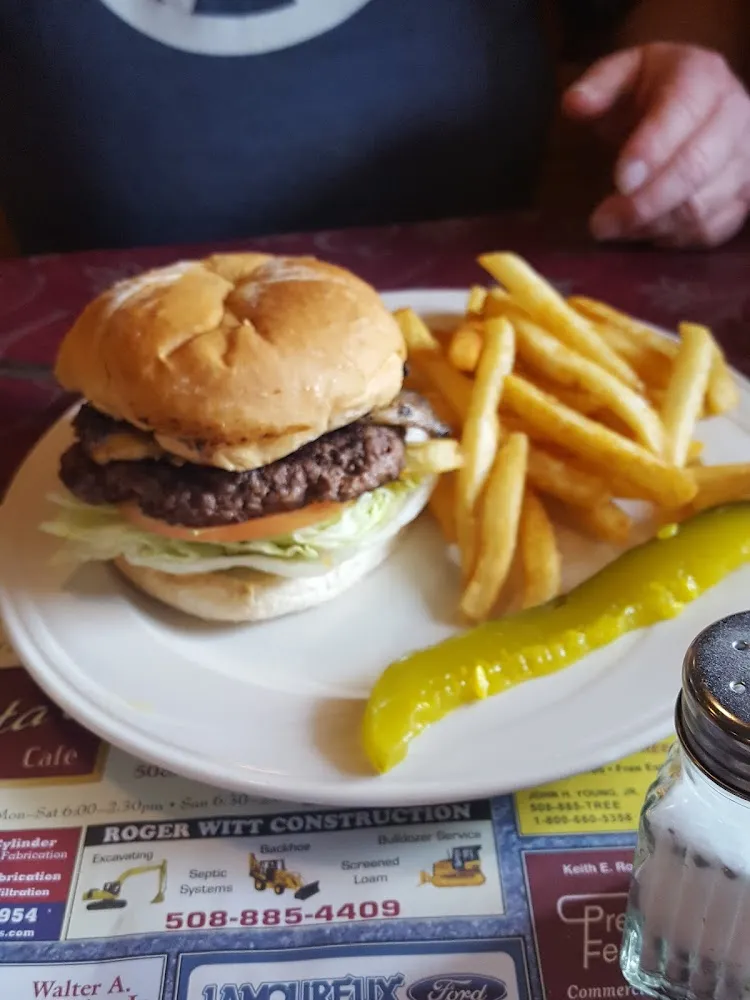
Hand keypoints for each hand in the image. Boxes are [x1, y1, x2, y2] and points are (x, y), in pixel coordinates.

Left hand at [564, 44, 749, 247]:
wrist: (699, 104)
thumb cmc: (654, 90)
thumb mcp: (624, 73)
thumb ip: (598, 85)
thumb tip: (574, 104)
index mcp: (703, 76)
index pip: (682, 113)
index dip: (651, 150)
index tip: (619, 180)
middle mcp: (735, 116)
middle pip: (696, 168)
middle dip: (644, 202)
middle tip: (601, 223)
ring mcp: (745, 160)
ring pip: (703, 206)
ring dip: (652, 225)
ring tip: (613, 228)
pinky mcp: (744, 196)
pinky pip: (711, 230)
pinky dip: (672, 239)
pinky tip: (642, 232)